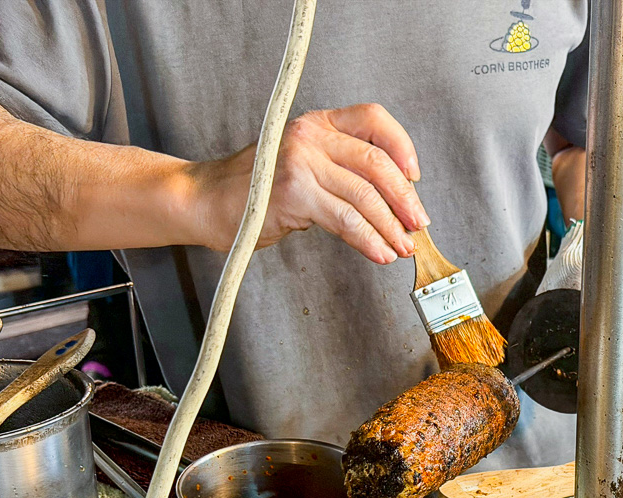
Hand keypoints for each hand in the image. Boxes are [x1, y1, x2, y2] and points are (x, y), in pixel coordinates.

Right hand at [190, 103, 429, 262]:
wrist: (204, 202)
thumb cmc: (254, 190)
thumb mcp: (303, 167)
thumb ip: (341, 173)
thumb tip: (391, 203)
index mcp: (317, 123)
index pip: (374, 119)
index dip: (402, 146)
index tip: (415, 177)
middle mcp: (310, 136)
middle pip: (376, 162)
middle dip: (405, 198)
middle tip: (418, 224)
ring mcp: (300, 161)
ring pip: (364, 195)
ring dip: (390, 227)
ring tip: (402, 247)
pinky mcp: (293, 193)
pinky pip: (345, 219)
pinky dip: (368, 239)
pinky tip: (379, 253)